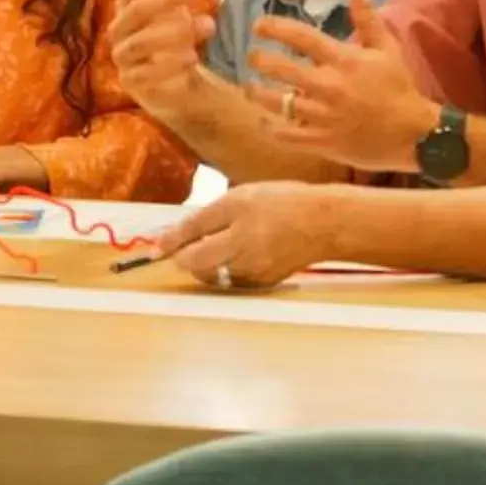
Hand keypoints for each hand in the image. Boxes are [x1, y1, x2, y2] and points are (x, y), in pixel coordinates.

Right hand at [108, 0, 221, 120]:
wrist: (173, 83)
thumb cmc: (169, 33)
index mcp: (127, 4)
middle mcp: (120, 29)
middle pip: (138, 9)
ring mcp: (124, 58)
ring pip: (141, 42)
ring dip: (177, 32)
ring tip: (209, 26)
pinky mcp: (134, 84)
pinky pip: (145, 75)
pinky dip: (169, 65)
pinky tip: (194, 58)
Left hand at [157, 183, 352, 289]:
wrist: (325, 223)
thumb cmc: (281, 202)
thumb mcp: (238, 200)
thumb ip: (200, 221)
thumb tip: (166, 241)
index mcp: (235, 240)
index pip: (187, 255)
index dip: (172, 247)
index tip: (160, 244)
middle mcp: (242, 265)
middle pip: (197, 268)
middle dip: (190, 254)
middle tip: (199, 234)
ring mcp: (253, 278)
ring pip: (213, 274)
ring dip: (207, 260)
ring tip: (224, 237)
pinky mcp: (263, 284)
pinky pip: (232, 278)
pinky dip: (227, 266)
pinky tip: (241, 248)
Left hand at [243, 0, 441, 172]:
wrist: (414, 133)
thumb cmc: (399, 87)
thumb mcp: (387, 48)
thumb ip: (367, 16)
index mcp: (344, 60)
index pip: (301, 38)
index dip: (275, 28)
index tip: (258, 26)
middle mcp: (329, 86)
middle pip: (282, 69)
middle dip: (260, 60)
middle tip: (252, 57)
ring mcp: (324, 116)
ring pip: (278, 103)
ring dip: (258, 93)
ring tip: (250, 88)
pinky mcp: (323, 141)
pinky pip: (288, 135)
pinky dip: (271, 128)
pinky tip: (264, 121)